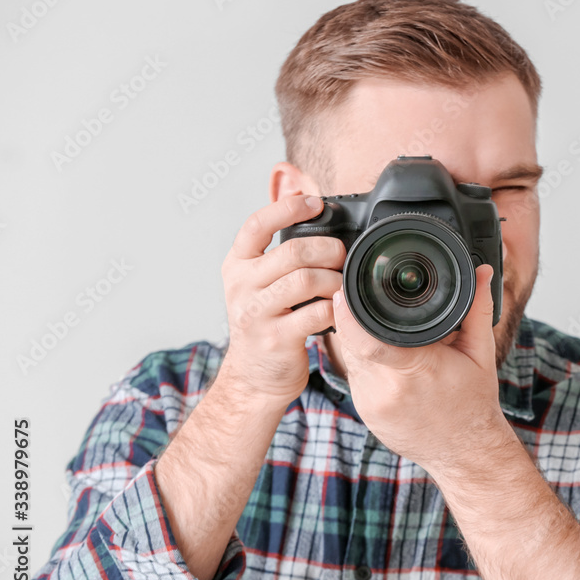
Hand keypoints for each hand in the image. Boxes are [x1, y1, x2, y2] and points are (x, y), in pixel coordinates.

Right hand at [219, 195, 344, 404]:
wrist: (255, 376)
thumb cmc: (267, 322)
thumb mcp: (259, 282)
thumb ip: (278, 252)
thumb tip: (309, 206)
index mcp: (237, 265)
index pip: (256, 224)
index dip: (288, 208)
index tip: (316, 203)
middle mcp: (241, 286)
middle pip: (292, 251)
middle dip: (328, 249)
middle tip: (342, 256)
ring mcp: (255, 313)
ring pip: (304, 280)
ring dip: (334, 279)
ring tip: (342, 284)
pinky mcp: (274, 339)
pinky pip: (315, 313)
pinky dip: (335, 308)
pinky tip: (339, 309)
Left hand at [331, 263, 508, 468]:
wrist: (465, 453)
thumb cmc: (474, 403)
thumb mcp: (480, 353)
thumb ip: (477, 309)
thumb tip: (483, 272)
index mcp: (417, 369)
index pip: (366, 339)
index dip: (348, 313)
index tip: (342, 291)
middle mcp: (388, 388)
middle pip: (351, 342)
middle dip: (353, 319)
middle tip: (362, 301)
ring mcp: (372, 404)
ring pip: (349, 358)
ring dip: (358, 341)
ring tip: (383, 334)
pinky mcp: (365, 414)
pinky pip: (355, 377)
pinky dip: (364, 363)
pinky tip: (385, 362)